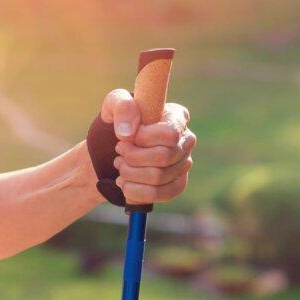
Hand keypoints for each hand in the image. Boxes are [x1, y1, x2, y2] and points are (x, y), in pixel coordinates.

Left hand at [100, 89, 194, 205]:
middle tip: (119, 151)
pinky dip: (137, 192)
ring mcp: (184, 163)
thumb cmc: (118, 121)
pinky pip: (162, 195)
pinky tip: (125, 184)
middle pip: (164, 157)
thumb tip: (128, 132)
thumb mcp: (113, 105)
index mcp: (177, 116)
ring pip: (160, 177)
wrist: (114, 146)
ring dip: (131, 174)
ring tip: (120, 166)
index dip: (145, 139)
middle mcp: (186, 140)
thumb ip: (121, 107)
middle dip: (133, 157)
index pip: (170, 134)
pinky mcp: (177, 184)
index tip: (126, 137)